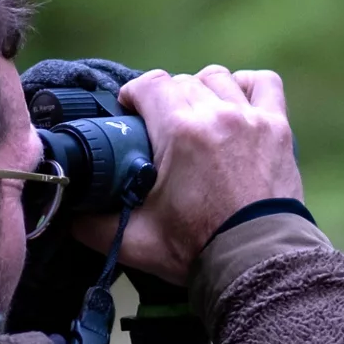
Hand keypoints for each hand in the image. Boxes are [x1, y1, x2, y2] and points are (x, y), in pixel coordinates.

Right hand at [69, 65, 302, 283]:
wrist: (255, 264)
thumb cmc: (197, 250)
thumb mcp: (134, 239)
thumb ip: (92, 224)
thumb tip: (66, 215)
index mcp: (179, 132)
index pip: (149, 84)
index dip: (133, 95)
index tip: (129, 112)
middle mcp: (216, 115)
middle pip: (181, 82)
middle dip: (165, 100)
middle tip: (160, 129)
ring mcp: (251, 119)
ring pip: (217, 79)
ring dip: (201, 91)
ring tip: (195, 117)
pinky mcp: (278, 129)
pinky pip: (263, 84)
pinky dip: (247, 87)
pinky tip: (235, 104)